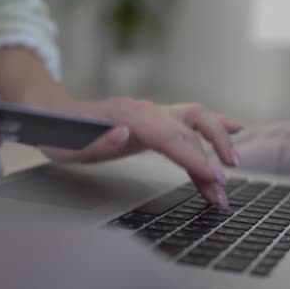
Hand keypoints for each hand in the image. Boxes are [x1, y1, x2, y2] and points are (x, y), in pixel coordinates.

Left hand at [41, 98, 242, 206]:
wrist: (54, 114)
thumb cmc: (62, 135)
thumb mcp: (68, 146)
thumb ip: (97, 141)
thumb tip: (123, 134)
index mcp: (129, 118)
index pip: (171, 137)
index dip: (195, 157)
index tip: (214, 177)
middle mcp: (147, 111)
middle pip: (193, 121)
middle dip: (216, 145)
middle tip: (227, 176)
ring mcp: (154, 112)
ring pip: (196, 117)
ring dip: (219, 136)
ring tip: (235, 161)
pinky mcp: (156, 119)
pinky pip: (190, 120)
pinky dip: (213, 127)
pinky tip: (233, 130)